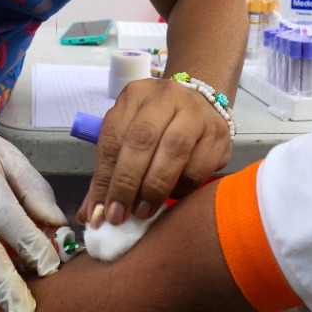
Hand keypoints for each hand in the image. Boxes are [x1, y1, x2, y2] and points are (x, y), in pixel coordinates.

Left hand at [77, 77, 231, 227]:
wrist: (202, 104)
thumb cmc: (158, 126)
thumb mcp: (128, 137)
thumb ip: (109, 174)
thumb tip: (92, 215)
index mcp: (135, 95)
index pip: (113, 137)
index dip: (104, 178)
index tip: (100, 212)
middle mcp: (166, 97)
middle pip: (142, 139)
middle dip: (127, 183)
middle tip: (120, 215)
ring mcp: (196, 112)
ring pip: (174, 150)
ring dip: (155, 188)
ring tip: (144, 211)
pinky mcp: (219, 133)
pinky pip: (199, 167)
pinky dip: (182, 187)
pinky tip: (172, 196)